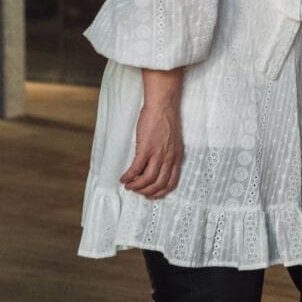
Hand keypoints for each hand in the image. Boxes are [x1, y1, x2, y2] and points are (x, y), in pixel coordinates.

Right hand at [121, 74, 183, 199]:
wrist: (163, 106)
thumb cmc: (167, 120)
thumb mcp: (173, 141)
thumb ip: (168, 154)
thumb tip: (157, 166)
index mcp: (177, 157)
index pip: (171, 182)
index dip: (160, 192)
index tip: (151, 195)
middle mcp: (169, 158)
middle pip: (159, 184)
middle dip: (146, 192)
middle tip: (137, 191)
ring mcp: (158, 154)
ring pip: (147, 180)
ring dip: (136, 187)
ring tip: (129, 186)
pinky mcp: (146, 149)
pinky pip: (136, 169)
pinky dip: (128, 177)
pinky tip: (123, 178)